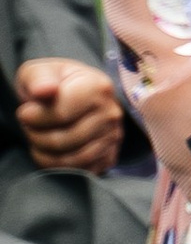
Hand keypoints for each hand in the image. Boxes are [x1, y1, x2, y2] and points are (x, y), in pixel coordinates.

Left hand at [15, 57, 122, 174]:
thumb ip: (39, 79)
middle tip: (29, 127)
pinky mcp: (109, 155)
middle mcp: (111, 113)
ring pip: (72, 160)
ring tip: (37, 138)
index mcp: (98, 87)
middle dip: (37, 136)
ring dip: (44, 153)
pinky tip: (49, 152)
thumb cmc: (53, 82)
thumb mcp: (39, 71)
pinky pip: (80, 171)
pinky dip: (58, 167)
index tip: (24, 112)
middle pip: (65, 140)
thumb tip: (44, 90)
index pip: (61, 114)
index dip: (34, 118)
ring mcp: (113, 136)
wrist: (74, 93)